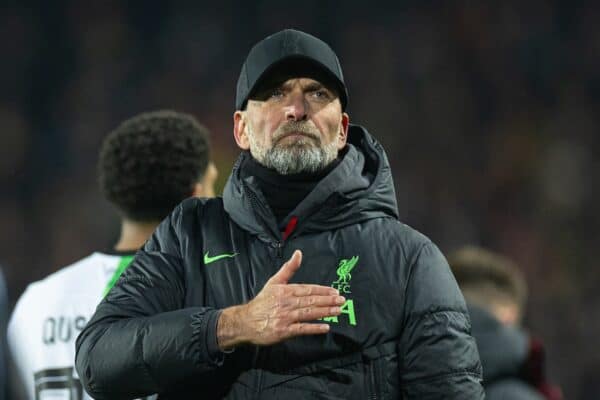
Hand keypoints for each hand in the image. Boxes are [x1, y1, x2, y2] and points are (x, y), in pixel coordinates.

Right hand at [217, 250, 343, 348]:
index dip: (322, 290)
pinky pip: (302, 329)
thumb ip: (288, 268)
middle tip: (342, 300)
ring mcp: (285, 317)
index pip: (307, 289)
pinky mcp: (284, 331)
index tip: (335, 291)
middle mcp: (286, 303)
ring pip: (308, 313)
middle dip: (328, 301)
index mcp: (285, 290)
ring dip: (325, 312)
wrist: (245, 321)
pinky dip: (314, 328)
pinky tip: (325, 327)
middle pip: (310, 301)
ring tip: (338, 311)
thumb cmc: (262, 302)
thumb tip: (298, 253)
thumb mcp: (274, 282)